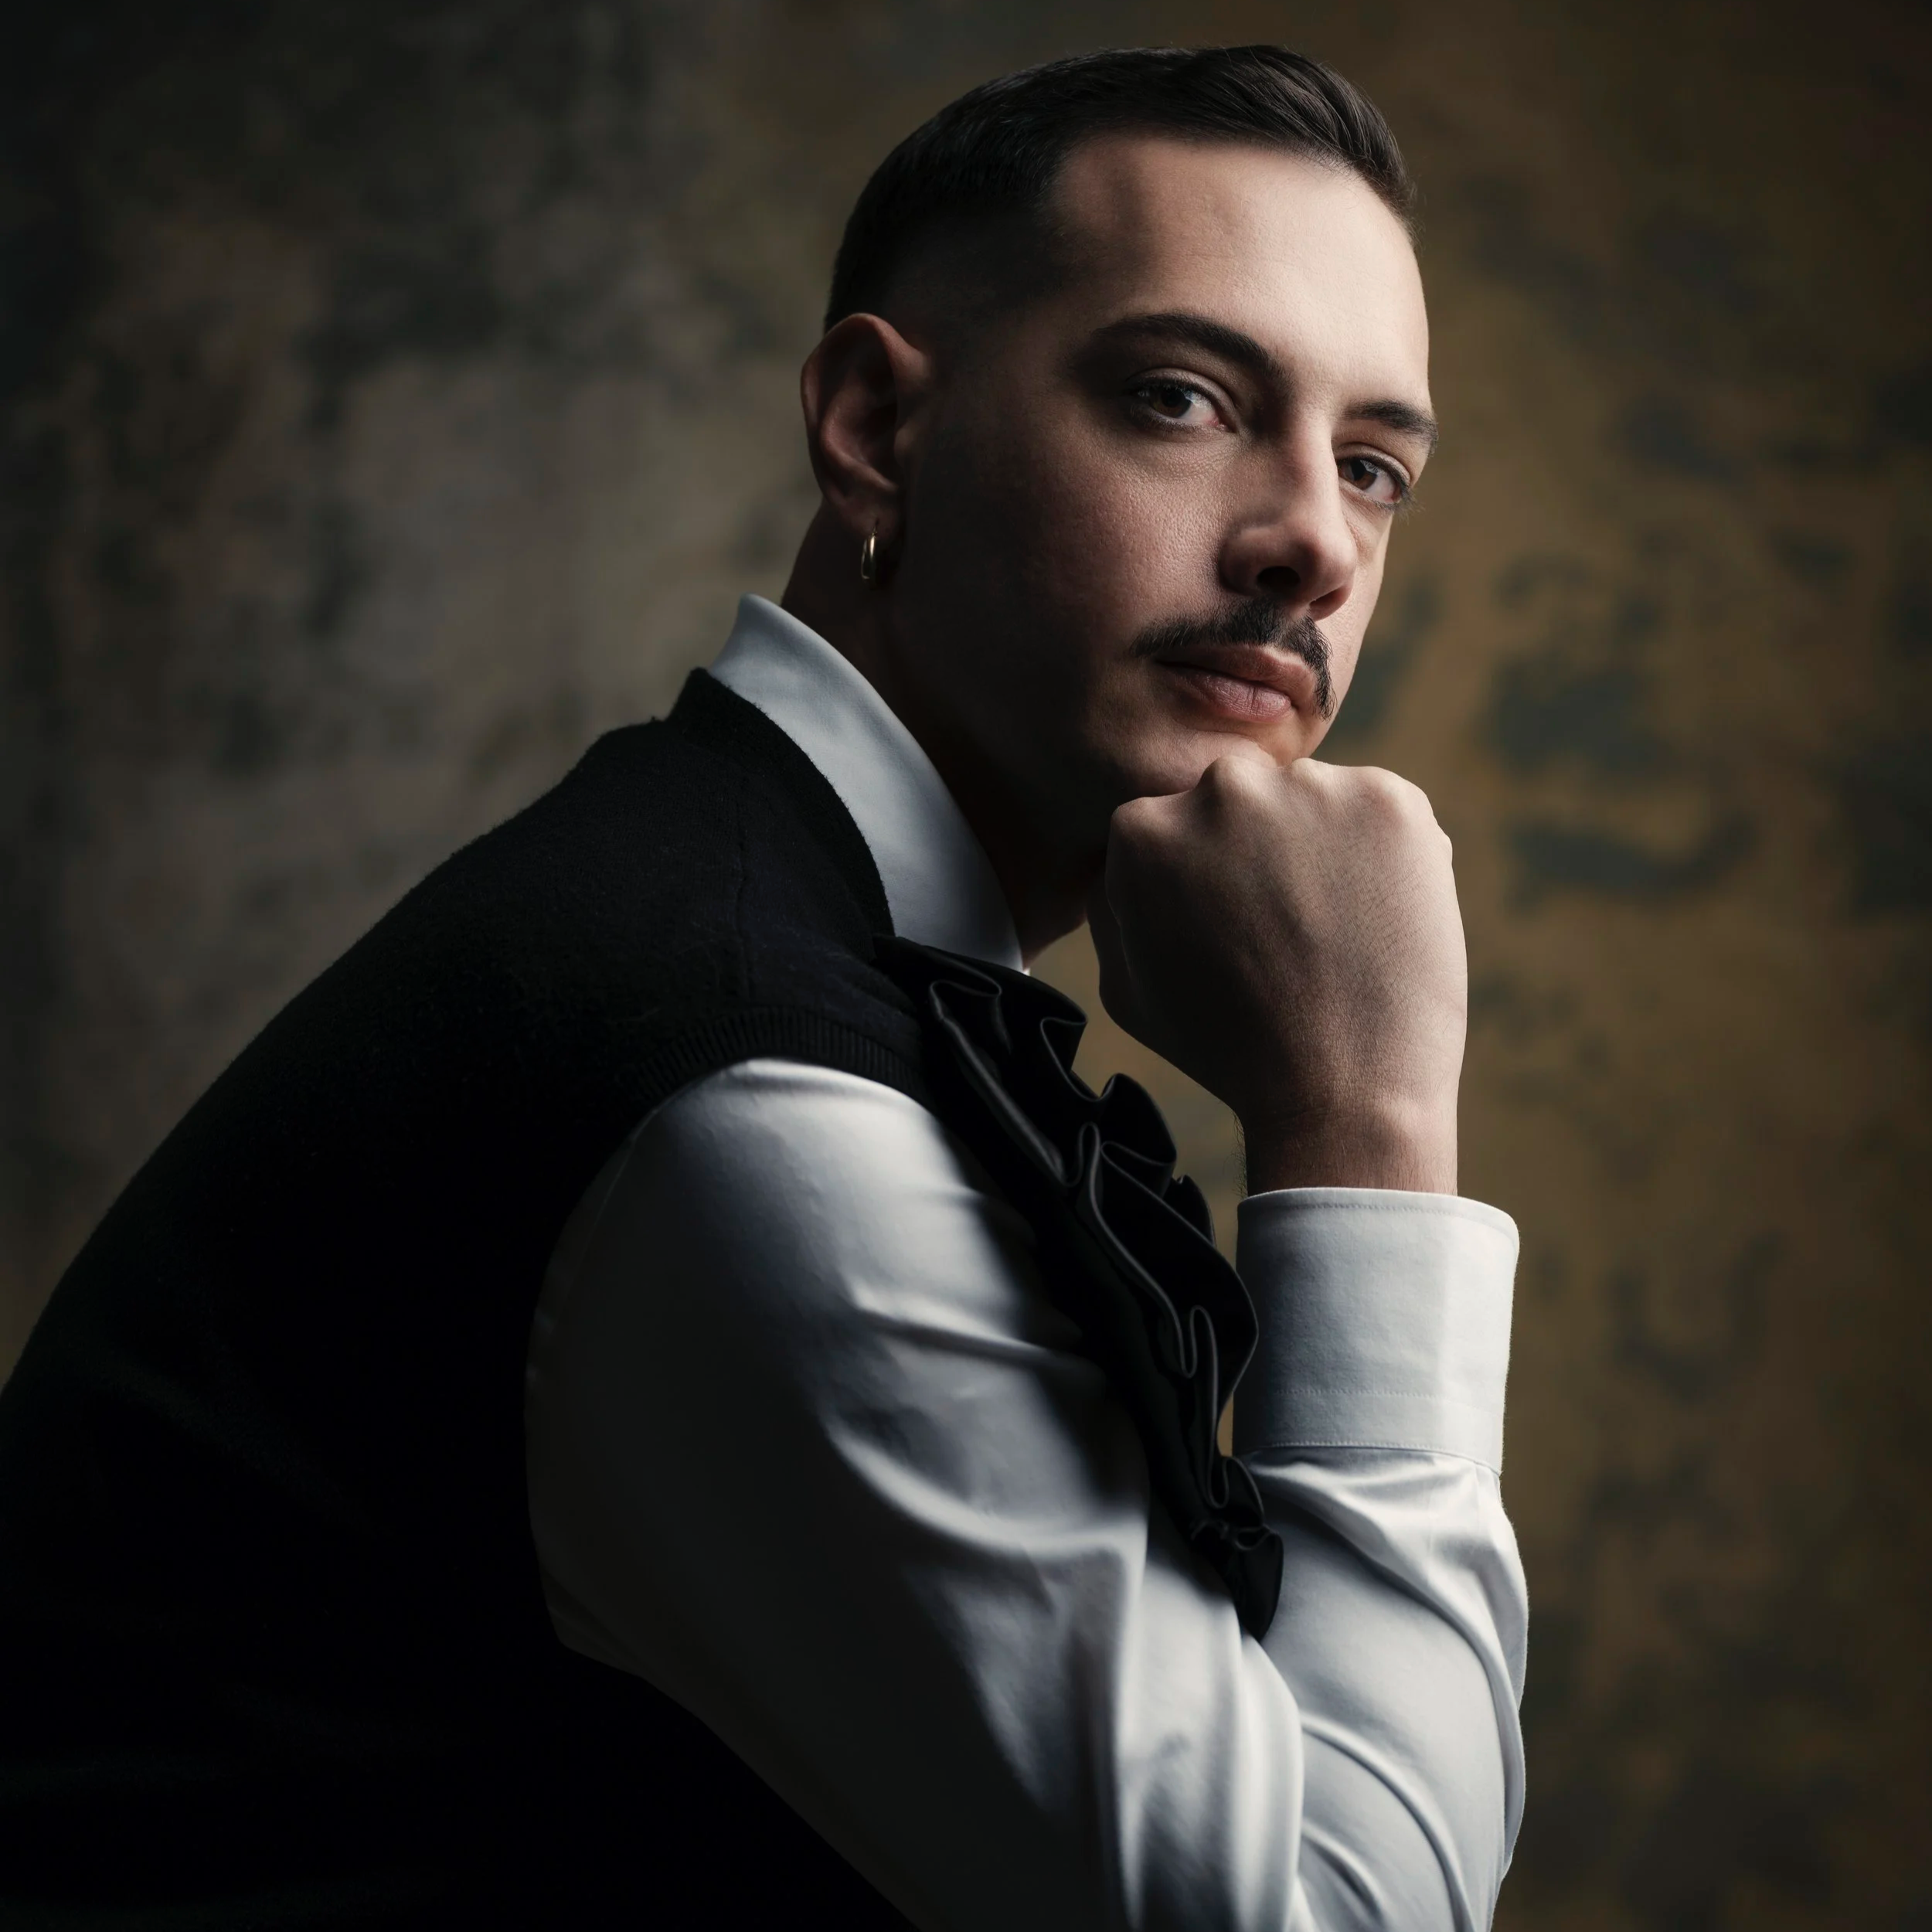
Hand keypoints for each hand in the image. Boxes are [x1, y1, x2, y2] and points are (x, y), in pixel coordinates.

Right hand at [1087, 754, 1465, 1194]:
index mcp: (1142, 827)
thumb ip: (1111, 906)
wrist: (1342, 1092)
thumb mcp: (1124, 987)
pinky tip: (1376, 917)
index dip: (1209, 876)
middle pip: (1244, 798)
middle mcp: (1222, 788)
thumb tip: (1121, 859)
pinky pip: (1381, 810)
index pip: (1177, 821)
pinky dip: (1385, 852)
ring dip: (1324, 847)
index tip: (1233, 927)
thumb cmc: (1227, 1049)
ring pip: (1315, 800)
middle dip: (1262, 847)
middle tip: (1288, 929)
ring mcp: (1311, 787)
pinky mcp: (1390, 799)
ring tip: (1336, 931)